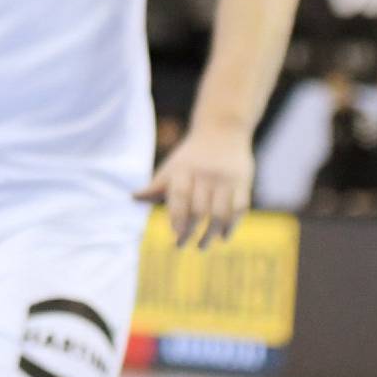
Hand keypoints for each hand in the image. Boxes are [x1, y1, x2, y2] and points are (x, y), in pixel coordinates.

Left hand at [136, 122, 254, 247]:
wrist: (222, 129)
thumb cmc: (192, 155)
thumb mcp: (173, 165)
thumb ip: (157, 185)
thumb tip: (133, 198)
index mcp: (184, 169)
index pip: (179, 196)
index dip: (177, 217)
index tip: (174, 235)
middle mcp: (205, 174)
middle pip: (199, 209)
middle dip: (190, 231)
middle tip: (181, 245)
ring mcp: (225, 179)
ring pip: (220, 213)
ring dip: (210, 234)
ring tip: (201, 246)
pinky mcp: (243, 183)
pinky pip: (239, 209)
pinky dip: (231, 226)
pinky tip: (223, 237)